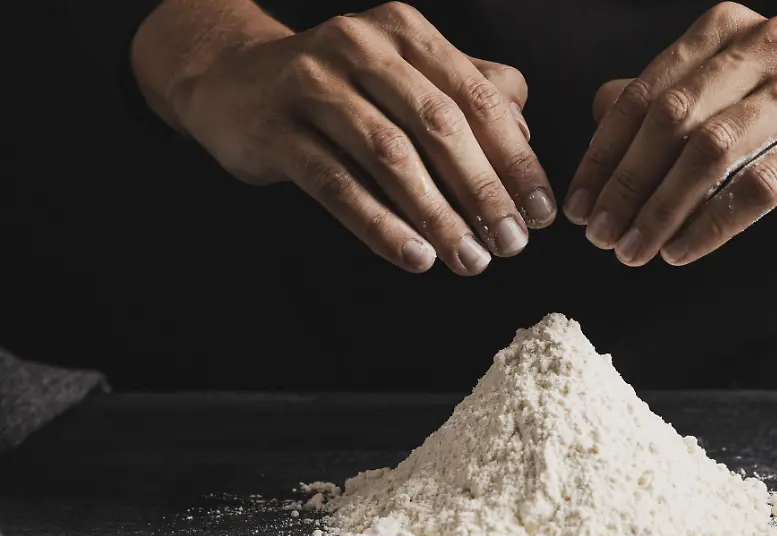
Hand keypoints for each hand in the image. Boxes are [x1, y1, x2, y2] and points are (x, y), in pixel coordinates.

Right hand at [162, 3, 555, 274]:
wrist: (233, 81)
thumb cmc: (340, 88)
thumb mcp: (406, 76)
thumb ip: (468, 93)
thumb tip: (523, 135)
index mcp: (406, 33)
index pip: (478, 98)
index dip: (515, 159)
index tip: (541, 211)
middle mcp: (362, 47)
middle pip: (439, 125)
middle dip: (483, 191)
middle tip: (511, 243)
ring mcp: (314, 85)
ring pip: (390, 156)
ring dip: (437, 216)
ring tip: (468, 259)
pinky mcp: (277, 130)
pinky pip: (336, 184)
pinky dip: (379, 225)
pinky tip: (414, 257)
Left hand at [564, 2, 776, 266]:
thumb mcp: (730, 90)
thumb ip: (666, 95)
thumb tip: (600, 113)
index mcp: (726, 30)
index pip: (646, 94)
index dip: (605, 155)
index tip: (580, 206)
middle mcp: (765, 45)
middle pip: (673, 120)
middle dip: (627, 185)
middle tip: (602, 237)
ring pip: (713, 151)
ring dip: (662, 210)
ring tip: (635, 251)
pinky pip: (760, 186)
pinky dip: (712, 224)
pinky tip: (682, 251)